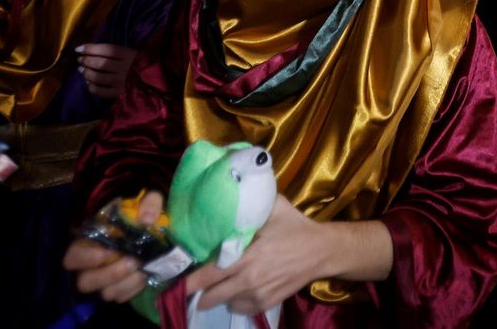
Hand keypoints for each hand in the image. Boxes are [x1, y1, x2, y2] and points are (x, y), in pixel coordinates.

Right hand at [63, 191, 163, 302]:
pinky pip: (121, 297)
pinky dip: (134, 289)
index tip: (107, 252)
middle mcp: (90, 266)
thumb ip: (149, 204)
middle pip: (85, 282)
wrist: (156, 229)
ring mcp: (104, 280)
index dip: (85, 259)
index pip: (72, 257)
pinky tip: (146, 274)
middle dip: (110, 274)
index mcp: (89, 242)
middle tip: (133, 261)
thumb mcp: (148, 200)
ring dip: (125, 283)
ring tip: (143, 267)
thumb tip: (147, 219)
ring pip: (105, 293)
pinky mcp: (119, 289)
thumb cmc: (142, 212)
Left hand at [76, 43, 137, 98]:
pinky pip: (100, 91)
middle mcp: (124, 68)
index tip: (78, 49)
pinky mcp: (118, 93)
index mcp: (128, 55)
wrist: (154, 82)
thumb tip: (91, 51)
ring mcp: (121, 82)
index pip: (106, 49)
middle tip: (80, 60)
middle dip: (86, 60)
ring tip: (82, 70)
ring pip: (97, 77)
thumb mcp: (131, 53)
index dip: (90, 48)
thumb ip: (115, 52)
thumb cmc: (140, 64)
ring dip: (86, 73)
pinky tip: (90, 83)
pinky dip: (91, 86)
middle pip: (99, 63)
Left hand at [187, 196, 330, 313]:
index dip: (188, 280)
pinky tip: (238, 288)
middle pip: (210, 297)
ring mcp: (258, 294)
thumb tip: (229, 189)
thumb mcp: (274, 208)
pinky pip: (240, 308)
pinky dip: (234, 301)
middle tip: (193, 282)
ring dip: (217, 295)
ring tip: (217, 284)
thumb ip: (250, 204)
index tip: (174, 278)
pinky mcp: (267, 303)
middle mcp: (250, 280)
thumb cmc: (295, 227)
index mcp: (248, 256)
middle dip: (198, 292)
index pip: (208, 275)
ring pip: (224, 303)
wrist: (322, 251)